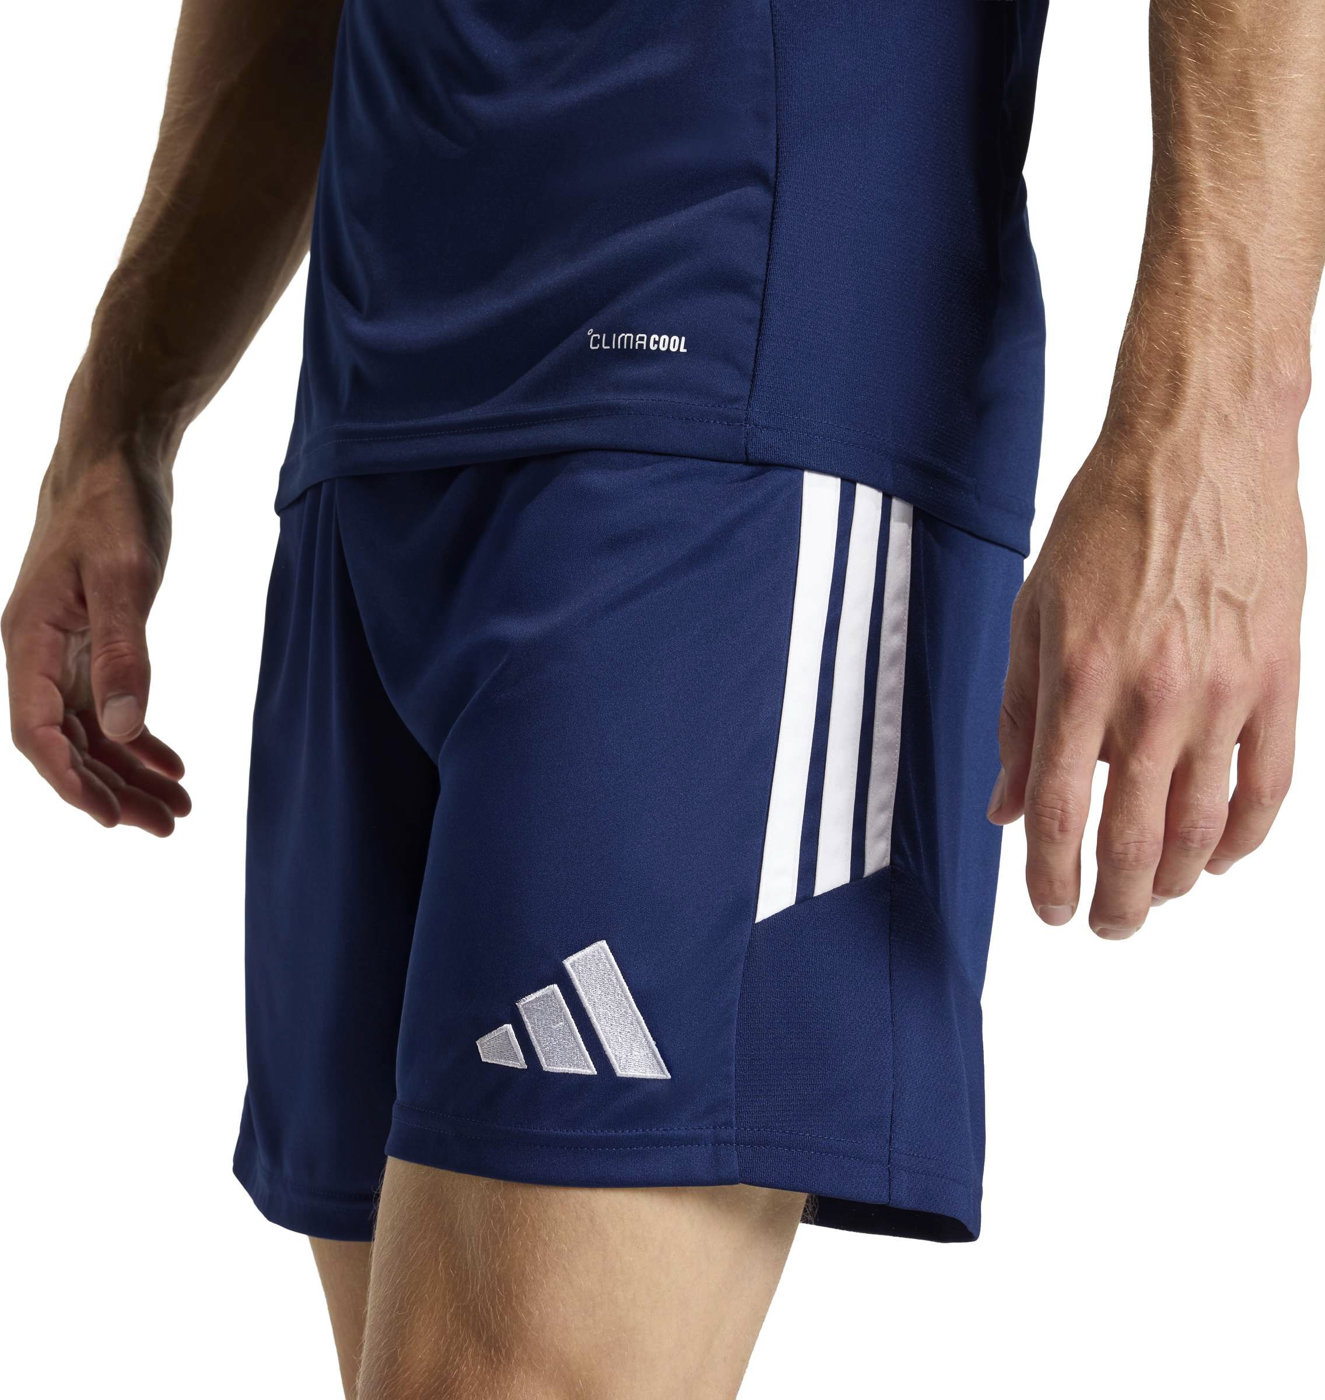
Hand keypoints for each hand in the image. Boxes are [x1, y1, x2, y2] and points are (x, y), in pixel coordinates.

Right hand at [3, 453, 189, 834]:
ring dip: (129, 772)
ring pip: (90, 731)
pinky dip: (137, 738)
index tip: (116, 819)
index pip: (40, 734)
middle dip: (113, 791)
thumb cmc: (114, 506)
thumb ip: (124, 653)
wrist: (114, 458)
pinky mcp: (90, 641)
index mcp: (29, 642)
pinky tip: (171, 762)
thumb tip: (126, 729)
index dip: (74, 783)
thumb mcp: (126, 577)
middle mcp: (37, 654)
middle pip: (68, 745)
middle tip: (168, 826)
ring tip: (179, 807)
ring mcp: (62, 650)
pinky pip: (107, 706)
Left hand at [988, 400, 1305, 936]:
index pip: (1061, 812)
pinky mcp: (1278, 678)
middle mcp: (1153, 695)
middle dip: (1116, 902)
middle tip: (1105, 926)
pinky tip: (1219, 858)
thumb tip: (1007, 807)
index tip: (1050, 910)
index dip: (1051, 879)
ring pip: (1204, 827)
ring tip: (1154, 899)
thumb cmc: (1105, 524)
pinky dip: (1245, 838)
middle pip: (1133, 838)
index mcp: (1079, 677)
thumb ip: (1020, 718)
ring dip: (1175, 881)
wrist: (1198, 447)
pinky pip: (1270, 786)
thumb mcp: (1034, 614)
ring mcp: (1224, 690)